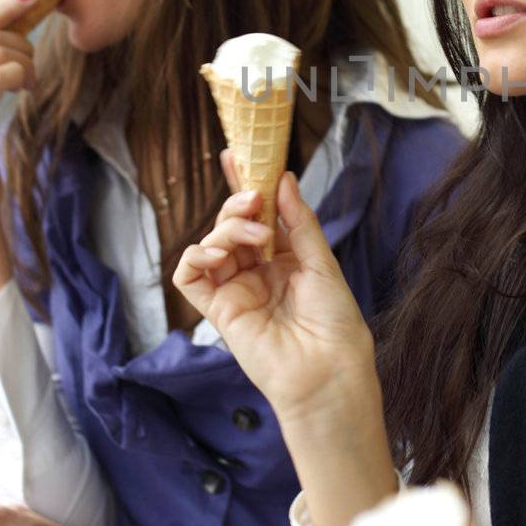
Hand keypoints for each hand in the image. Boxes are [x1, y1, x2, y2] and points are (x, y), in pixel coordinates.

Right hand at [173, 153, 373, 426]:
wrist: (328, 371)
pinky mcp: (218, 310)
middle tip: (254, 197)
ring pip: (211, 243)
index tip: (236, 154)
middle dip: (238, 202)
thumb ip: (298, 222)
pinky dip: (195, 257)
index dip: (245, 184)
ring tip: (255, 235)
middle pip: (232, 224)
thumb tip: (283, 179)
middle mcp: (258, 271)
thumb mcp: (322, 263)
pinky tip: (214, 253)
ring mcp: (236, 289)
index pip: (258, 215)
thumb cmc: (335, 323)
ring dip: (227, 229)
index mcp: (285, 258)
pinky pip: (190, 276)